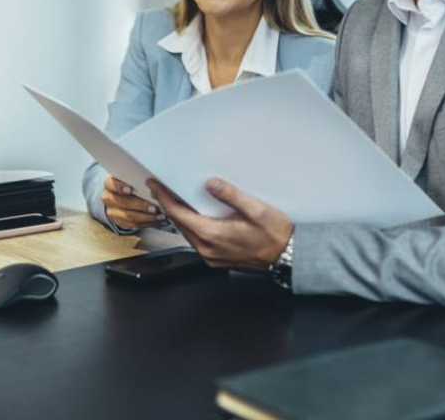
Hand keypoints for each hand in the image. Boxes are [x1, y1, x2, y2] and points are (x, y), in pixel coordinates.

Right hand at [101, 175, 165, 229]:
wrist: (122, 199)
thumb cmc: (131, 185)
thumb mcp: (131, 180)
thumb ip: (138, 180)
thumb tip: (153, 183)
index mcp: (110, 184)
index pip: (112, 184)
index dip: (120, 187)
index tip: (131, 189)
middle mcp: (108, 198)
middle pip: (124, 203)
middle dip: (141, 205)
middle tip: (154, 207)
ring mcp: (113, 212)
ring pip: (129, 216)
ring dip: (147, 217)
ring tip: (160, 216)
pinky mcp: (120, 222)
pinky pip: (134, 224)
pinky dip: (147, 223)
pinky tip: (157, 220)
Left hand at [148, 177, 293, 271]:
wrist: (289, 257)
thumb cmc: (276, 235)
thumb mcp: (256, 209)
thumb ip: (230, 195)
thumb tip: (210, 184)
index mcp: (212, 234)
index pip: (178, 214)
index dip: (164, 198)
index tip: (155, 185)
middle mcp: (207, 248)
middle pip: (179, 224)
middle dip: (169, 205)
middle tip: (163, 189)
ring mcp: (212, 256)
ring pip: (187, 233)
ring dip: (180, 217)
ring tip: (176, 200)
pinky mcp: (218, 259)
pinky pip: (197, 241)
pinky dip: (192, 227)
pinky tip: (196, 218)